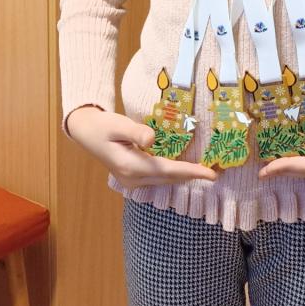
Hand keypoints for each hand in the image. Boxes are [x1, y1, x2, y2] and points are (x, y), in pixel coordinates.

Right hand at [65, 106, 217, 187]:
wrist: (86, 132)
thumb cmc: (103, 125)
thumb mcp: (118, 124)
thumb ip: (136, 132)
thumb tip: (152, 139)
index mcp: (130, 166)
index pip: (168, 171)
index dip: (191, 172)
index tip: (212, 175)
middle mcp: (133, 179)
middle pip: (170, 179)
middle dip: (193, 175)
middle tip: (218, 172)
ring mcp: (132, 181)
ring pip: (165, 180)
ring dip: (186, 176)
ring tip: (208, 172)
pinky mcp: (133, 178)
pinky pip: (159, 178)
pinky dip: (175, 174)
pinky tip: (188, 169)